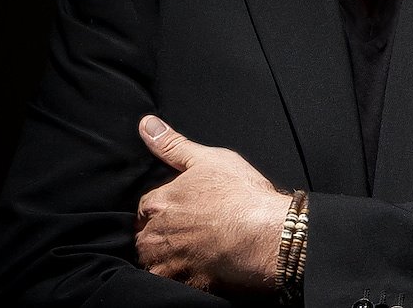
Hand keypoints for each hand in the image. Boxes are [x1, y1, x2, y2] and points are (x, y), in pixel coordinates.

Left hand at [135, 115, 292, 294]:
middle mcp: (156, 235)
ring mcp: (167, 264)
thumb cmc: (241, 194)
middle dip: (160, 235)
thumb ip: (173, 145)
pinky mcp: (182, 286)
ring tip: (194, 251)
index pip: (145, 207)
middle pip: (145, 237)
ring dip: (167, 258)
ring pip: (154, 263)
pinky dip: (180, 278)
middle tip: (190, 232)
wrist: (266, 234)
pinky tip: (200, 268)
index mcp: (159, 203)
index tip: (180, 210)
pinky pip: (169, 285)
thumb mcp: (208, 159)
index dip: (162, 208)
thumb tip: (146, 125)